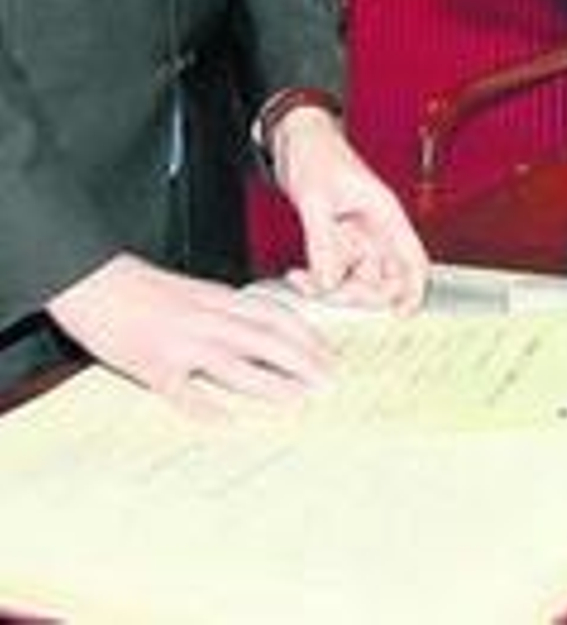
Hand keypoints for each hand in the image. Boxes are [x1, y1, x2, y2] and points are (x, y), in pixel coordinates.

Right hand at [46, 253, 332, 413]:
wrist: (97, 283)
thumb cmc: (147, 289)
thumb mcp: (198, 292)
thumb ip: (229, 310)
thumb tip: (265, 329)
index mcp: (220, 300)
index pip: (277, 317)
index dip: (308, 336)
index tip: (329, 355)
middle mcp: (208, 320)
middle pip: (266, 341)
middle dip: (303, 362)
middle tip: (329, 382)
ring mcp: (181, 344)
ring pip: (236, 365)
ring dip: (271, 384)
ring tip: (299, 400)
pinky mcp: (153, 367)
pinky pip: (185, 393)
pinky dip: (208, 408)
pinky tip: (229, 423)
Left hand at [272, 108, 429, 312]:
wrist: (297, 139)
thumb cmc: (316, 154)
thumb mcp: (316, 198)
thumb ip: (323, 243)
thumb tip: (329, 282)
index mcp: (386, 213)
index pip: (413, 258)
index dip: (415, 288)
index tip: (403, 314)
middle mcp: (377, 230)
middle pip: (384, 279)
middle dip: (358, 294)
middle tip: (328, 293)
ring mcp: (358, 238)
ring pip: (356, 281)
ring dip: (329, 289)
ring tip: (300, 278)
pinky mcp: (338, 242)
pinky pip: (334, 274)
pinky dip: (316, 281)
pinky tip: (297, 274)